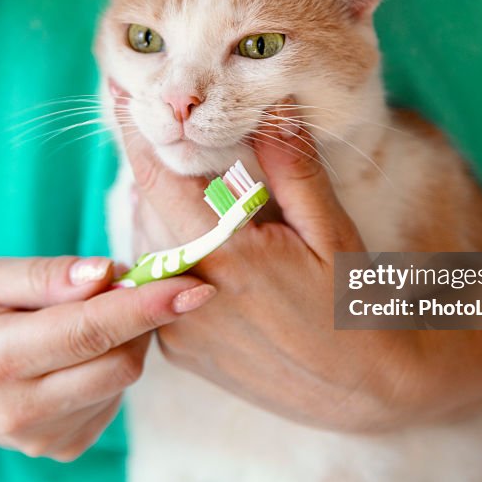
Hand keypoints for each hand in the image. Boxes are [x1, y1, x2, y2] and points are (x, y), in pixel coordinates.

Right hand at [0, 256, 214, 460]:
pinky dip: (111, 365)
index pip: (89, 331)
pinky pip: (114, 398)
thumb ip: (46, 274)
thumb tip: (108, 273)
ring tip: (93, 317)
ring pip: (124, 378)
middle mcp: (20, 410)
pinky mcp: (63, 449)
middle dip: (143, 318)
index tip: (194, 286)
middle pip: (120, 361)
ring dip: (127, 339)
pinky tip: (80, 354)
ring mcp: (43, 439)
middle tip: (133, 284)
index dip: (147, 306)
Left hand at [120, 110, 408, 431]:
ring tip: (201, 195)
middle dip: (155, 170)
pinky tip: (210, 250)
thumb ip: (294, 169)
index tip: (118, 89)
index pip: (157, 179)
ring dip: (162, 214)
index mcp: (226, 255)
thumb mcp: (331, 232)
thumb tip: (274, 105)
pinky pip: (157, 287)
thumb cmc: (353, 307)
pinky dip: (172, 256)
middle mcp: (189, 294)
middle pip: (146, 210)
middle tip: (174, 137)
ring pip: (147, 247)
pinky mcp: (179, 352)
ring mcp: (178, 328)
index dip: (133, 131)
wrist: (363, 391)